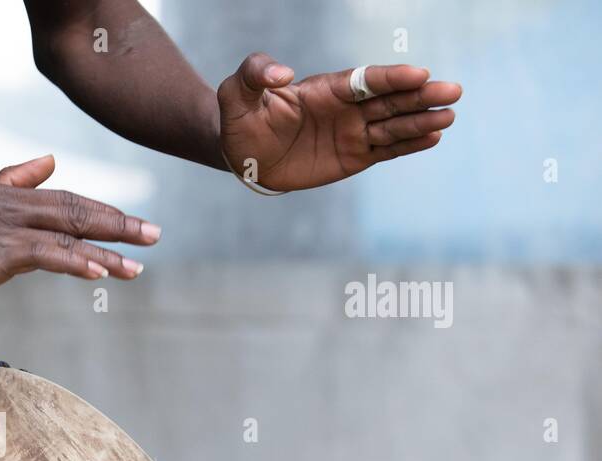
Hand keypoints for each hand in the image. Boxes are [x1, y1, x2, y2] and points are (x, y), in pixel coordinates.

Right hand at [0, 155, 159, 308]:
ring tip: (139, 264)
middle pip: (77, 211)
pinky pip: (47, 255)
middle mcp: (13, 206)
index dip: (102, 211)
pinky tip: (100, 270)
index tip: (133, 223)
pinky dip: (76, 261)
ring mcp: (7, 229)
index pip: (67, 199)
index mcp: (10, 195)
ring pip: (68, 233)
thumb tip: (49, 161)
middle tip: (154, 235)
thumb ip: (14, 178)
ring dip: (107, 249)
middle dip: (119, 225)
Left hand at [218, 54, 461, 190]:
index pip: (365, 81)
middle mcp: (347, 108)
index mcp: (326, 88)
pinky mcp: (354, 157)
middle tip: (453, 91)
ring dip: (422, 121)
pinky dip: (408, 145)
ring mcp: (353, 132)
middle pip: (390, 99)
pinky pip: (386, 150)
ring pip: (393, 125)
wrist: (242, 155)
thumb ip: (256, 74)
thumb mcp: (237, 92)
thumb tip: (282, 73)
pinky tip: (432, 139)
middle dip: (420, 96)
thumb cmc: (240, 118)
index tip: (419, 74)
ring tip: (449, 116)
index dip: (391, 78)